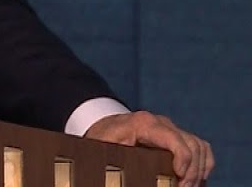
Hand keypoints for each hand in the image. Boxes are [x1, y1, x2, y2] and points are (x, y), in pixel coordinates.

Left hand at [85, 111, 212, 186]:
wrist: (102, 124)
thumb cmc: (101, 137)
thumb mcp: (101, 146)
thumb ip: (112, 158)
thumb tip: (122, 177)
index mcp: (144, 123)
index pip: (175, 141)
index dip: (184, 162)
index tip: (179, 181)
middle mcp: (162, 123)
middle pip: (193, 146)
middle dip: (192, 172)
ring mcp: (171, 128)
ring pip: (200, 147)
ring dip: (199, 170)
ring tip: (187, 186)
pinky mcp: (176, 135)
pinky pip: (200, 147)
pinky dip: (203, 164)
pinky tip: (196, 179)